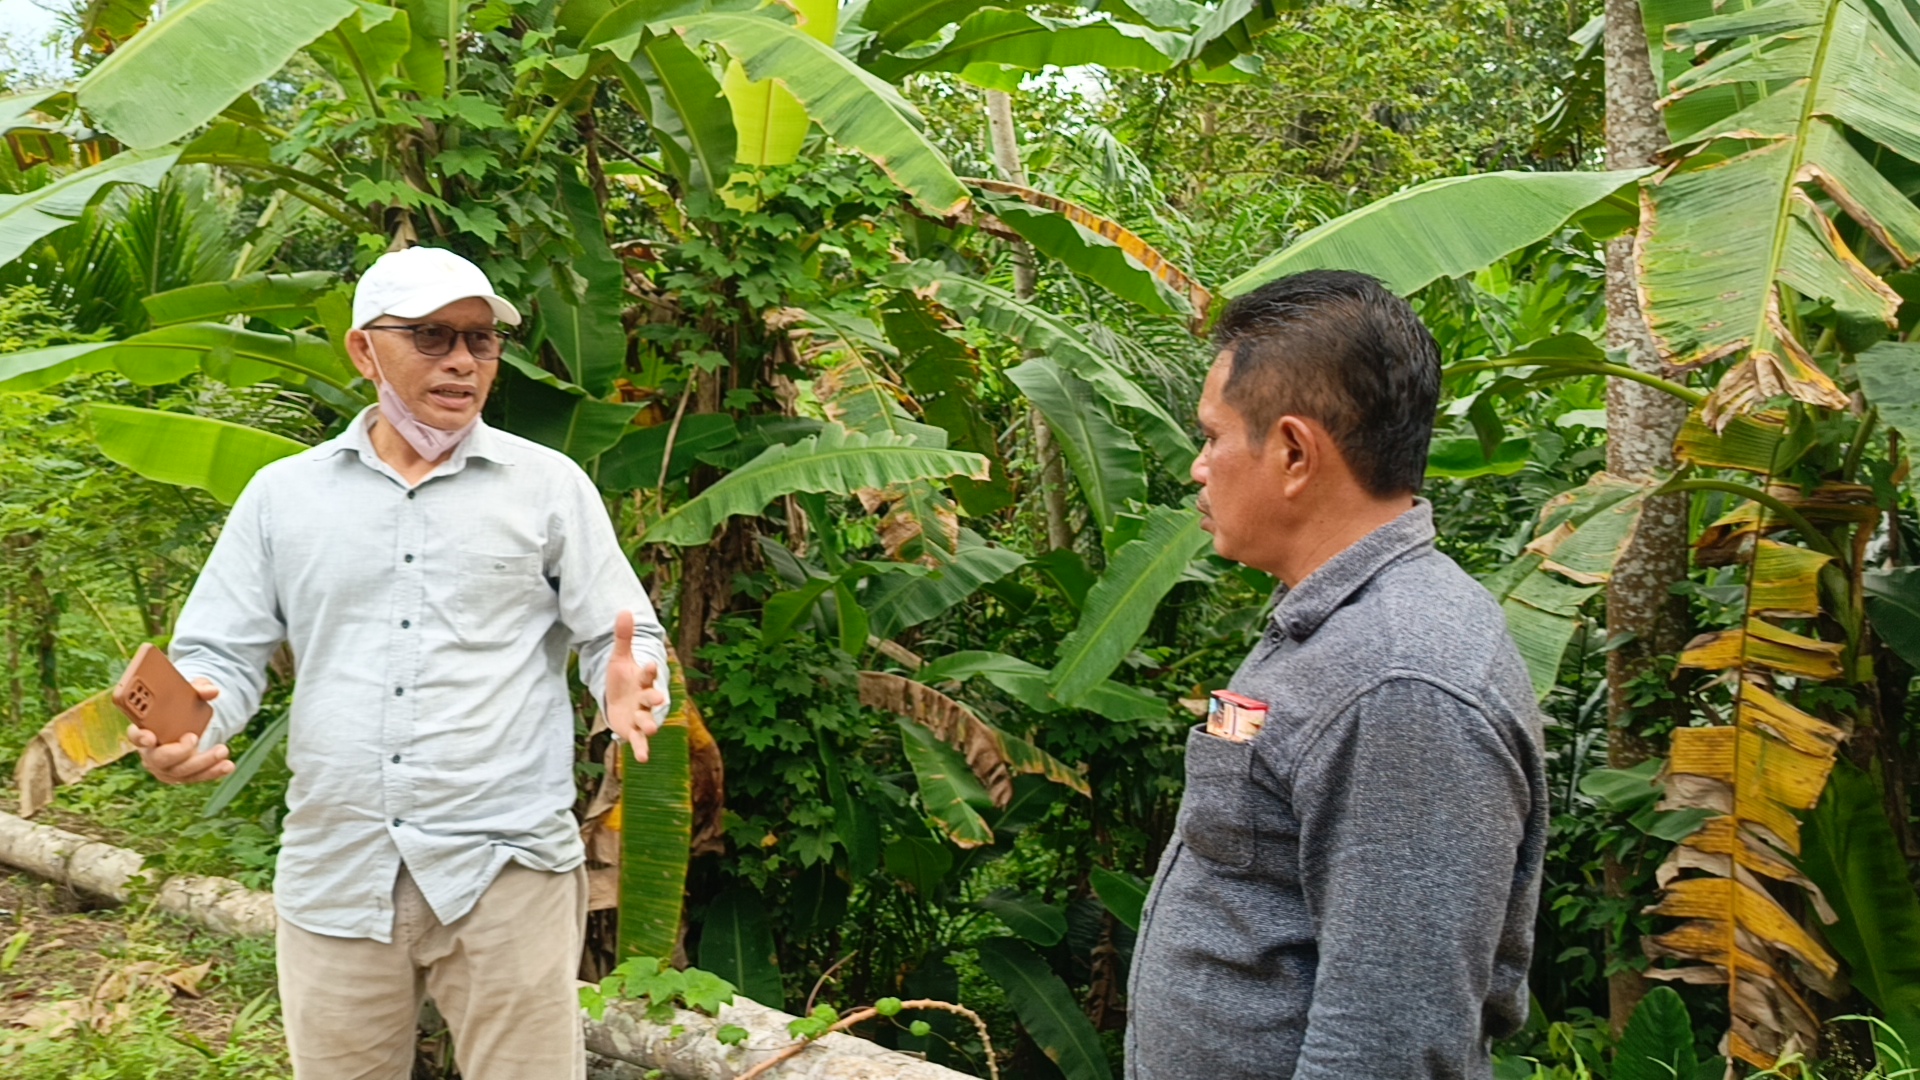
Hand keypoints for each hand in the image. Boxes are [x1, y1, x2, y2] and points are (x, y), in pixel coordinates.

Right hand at [129, 678, 233, 784]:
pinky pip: (196, 778)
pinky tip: (228, 766)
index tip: (149, 737)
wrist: (188, 724)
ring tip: (223, 750)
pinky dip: (213, 772)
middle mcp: (151, 753)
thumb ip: (198, 689)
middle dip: (177, 751)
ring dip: (203, 763)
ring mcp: (166, 768)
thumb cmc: (181, 708)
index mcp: (146, 731)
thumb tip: (212, 691)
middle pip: (159, 759)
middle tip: (195, 738)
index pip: (136, 735)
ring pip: (181, 772)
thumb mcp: (189, 694)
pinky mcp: (182, 776)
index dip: (139, 737)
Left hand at [606, 610, 666, 762]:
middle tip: (658, 699)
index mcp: (642, 679)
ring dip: (649, 726)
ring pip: (647, 721)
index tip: (649, 664)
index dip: (648, 670)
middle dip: (654, 699)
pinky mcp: (632, 729)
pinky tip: (641, 759)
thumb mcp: (620, 657)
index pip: (647, 673)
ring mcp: (640, 715)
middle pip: (651, 698)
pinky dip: (640, 749)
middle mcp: (644, 698)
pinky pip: (637, 740)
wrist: (622, 697)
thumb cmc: (623, 677)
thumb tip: (624, 610)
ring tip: (650, 731)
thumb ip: (623, 637)